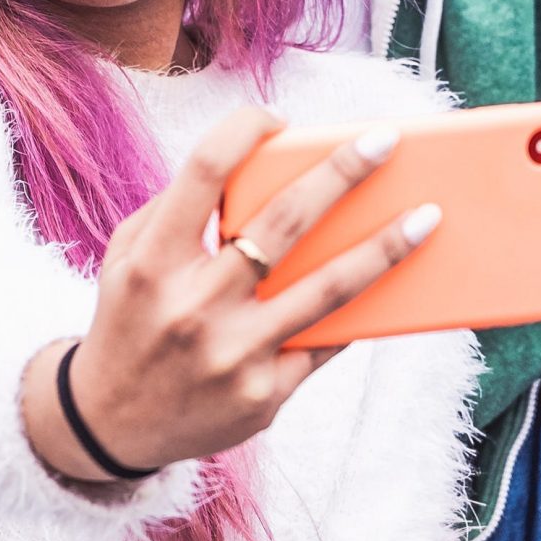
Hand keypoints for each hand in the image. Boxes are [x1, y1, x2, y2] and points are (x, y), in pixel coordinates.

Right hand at [22, 109, 438, 481]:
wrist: (113, 425)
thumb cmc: (130, 321)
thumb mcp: (125, 258)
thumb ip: (175, 210)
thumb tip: (252, 165)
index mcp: (152, 261)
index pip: (203, 173)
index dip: (244, 131)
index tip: (278, 115)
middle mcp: (194, 306)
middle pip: (283, 222)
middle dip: (342, 173)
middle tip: (387, 140)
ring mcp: (234, 354)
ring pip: (327, 289)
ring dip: (385, 247)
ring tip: (428, 216)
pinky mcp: (264, 395)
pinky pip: (325, 342)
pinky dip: (359, 310)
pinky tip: (398, 283)